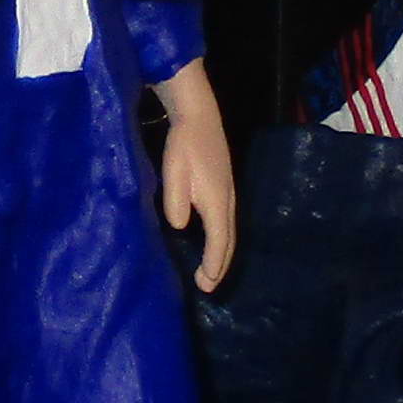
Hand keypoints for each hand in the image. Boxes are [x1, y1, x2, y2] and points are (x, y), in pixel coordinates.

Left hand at [155, 58, 234, 290]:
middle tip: (207, 286)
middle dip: (220, 266)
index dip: (213, 265)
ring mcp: (229, 194)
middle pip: (229, 242)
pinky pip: (226, 223)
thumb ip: (175, 202)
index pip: (219, 242)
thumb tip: (179, 226)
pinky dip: (221, 240)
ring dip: (222, 255)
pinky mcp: (225, 188)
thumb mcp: (173, 173)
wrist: (199, 115)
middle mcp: (228, 202)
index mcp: (216, 201)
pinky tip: (212, 243)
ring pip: (229, 233)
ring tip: (210, 273)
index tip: (205, 284)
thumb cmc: (184, 144)